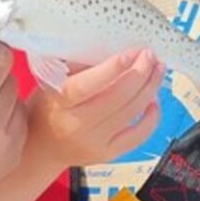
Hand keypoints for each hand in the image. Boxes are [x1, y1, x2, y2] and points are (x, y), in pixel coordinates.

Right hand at [29, 49, 164, 167]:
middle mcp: (76, 125)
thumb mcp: (53, 82)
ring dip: (150, 88)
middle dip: (140, 73)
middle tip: (149, 55)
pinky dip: (151, 117)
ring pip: (131, 113)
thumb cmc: (49, 107)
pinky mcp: (108, 154)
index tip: (130, 52)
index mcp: (59, 103)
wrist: (42, 147)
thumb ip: (78, 66)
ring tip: (157, 70)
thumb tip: (113, 45)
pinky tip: (154, 100)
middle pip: (117, 98)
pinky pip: (138, 136)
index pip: (87, 86)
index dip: (111, 69)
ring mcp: (94, 143)